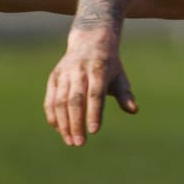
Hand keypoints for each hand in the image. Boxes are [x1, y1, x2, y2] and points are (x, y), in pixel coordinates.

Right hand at [44, 28, 136, 146]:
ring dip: (64, 123)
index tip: (94, 131)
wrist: (90, 39)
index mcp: (98, 69)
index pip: (95, 94)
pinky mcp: (54, 77)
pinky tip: (59, 129)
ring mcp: (64, 73)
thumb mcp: (119, 75)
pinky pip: (50, 99)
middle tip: (80, 143)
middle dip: (76, 123)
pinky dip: (53, 115)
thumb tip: (134, 110)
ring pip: (60, 101)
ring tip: (70, 141)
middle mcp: (79, 71)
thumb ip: (125, 93)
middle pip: (75, 100)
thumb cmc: (108, 64)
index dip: (94, 113)